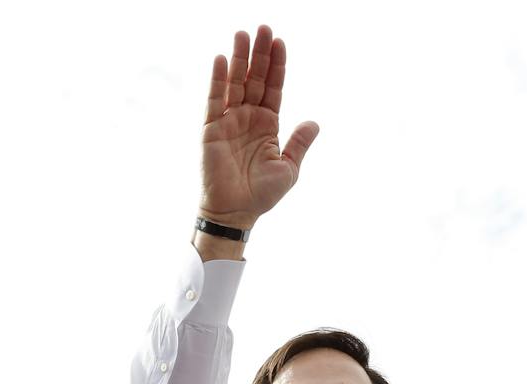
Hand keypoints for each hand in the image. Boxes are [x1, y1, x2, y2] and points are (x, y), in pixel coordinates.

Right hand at [199, 25, 320, 228]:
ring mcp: (229, 121)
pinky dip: (218, 80)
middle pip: (255, 79)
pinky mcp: (211, 129)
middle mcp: (248, 118)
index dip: (277, 66)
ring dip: (239, 59)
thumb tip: (315, 122)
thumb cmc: (261, 195)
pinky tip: (223, 59)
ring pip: (235, 83)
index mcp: (268, 125)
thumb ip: (299, 143)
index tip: (280, 42)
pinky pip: (215, 100)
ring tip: (243, 34)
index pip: (273, 88)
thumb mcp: (288, 169)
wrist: (235, 213)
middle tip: (263, 28)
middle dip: (260, 54)